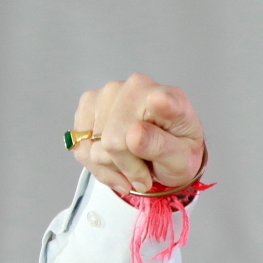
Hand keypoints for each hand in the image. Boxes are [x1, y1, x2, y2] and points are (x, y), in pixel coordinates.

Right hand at [70, 73, 205, 194]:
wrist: (167, 152)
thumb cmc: (177, 153)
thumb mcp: (181, 159)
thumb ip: (161, 146)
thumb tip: (134, 135)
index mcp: (168, 97)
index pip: (156, 105)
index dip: (152, 115)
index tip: (156, 108)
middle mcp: (135, 87)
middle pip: (113, 141)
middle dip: (128, 167)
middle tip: (145, 175)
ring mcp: (108, 93)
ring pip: (95, 148)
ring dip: (113, 168)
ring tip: (133, 168)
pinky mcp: (88, 105)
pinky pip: (81, 148)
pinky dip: (98, 166)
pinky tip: (116, 166)